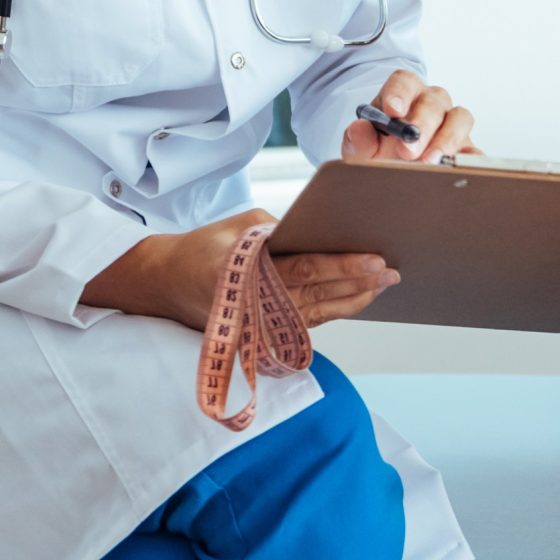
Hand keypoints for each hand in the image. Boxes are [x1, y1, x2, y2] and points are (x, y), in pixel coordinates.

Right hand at [99, 210, 396, 328]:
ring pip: (319, 313)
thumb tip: (321, 234)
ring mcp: (261, 324)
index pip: (305, 269)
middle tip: (392, 272)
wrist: (167, 286)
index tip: (374, 259)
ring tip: (384, 285)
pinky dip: (336, 310)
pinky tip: (359, 299)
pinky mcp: (265, 334)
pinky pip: (309, 322)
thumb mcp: (237, 226)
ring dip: (355, 301)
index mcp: (246, 271)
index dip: (342, 266)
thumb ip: (278, 230)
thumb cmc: (204, 248)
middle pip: (319, 295)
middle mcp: (255, 304)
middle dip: (359, 284)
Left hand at [340, 69, 479, 163]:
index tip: (392, 111)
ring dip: (446, 139)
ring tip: (430, 161)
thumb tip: (359, 128)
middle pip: (433, 102)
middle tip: (406, 150)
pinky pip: (475, 149)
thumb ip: (358, 139)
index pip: (404, 82)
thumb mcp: (362, 148)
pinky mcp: (467, 147)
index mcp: (404, 94)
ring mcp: (452, 124)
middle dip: (421, 125)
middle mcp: (432, 103)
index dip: (399, 93)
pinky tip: (456, 171)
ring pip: (460, 118)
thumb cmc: (380, 152)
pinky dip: (470, 159)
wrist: (394, 170)